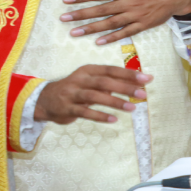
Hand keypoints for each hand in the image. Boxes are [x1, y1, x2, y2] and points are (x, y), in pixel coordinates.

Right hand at [33, 65, 150, 123]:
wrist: (44, 100)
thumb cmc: (74, 90)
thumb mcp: (91, 82)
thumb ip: (111, 82)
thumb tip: (136, 83)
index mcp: (88, 70)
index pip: (111, 70)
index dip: (129, 74)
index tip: (147, 78)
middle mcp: (80, 79)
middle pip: (105, 81)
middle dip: (125, 87)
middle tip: (143, 94)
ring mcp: (72, 93)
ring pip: (95, 96)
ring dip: (115, 102)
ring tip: (132, 108)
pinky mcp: (67, 108)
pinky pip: (85, 112)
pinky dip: (100, 116)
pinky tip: (113, 120)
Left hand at [61, 0, 190, 44]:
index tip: (66, 0)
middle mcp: (129, 2)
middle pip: (102, 9)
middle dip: (82, 14)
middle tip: (64, 18)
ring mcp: (135, 15)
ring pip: (110, 23)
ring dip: (92, 28)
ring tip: (75, 32)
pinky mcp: (142, 25)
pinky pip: (125, 33)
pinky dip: (112, 37)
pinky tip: (99, 41)